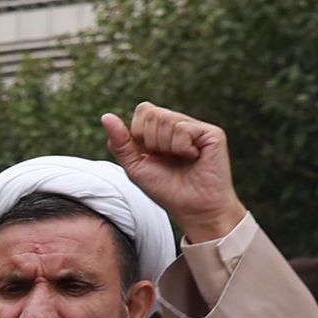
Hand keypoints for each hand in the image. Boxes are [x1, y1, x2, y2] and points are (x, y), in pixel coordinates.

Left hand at [101, 102, 242, 246]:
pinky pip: (183, 128)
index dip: (139, 133)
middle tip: (167, 159)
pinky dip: (181, 148)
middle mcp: (180, 124)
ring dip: (166, 146)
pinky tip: (193, 157)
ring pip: (166, 119)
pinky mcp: (212, 133)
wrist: (192, 208)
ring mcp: (196, 128)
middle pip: (151, 113)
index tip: (150, 154)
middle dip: (151, 141)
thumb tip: (106, 116)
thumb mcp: (135, 166)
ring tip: (181, 160)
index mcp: (162, 130)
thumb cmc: (166, 189)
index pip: (143, 110)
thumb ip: (120, 142)